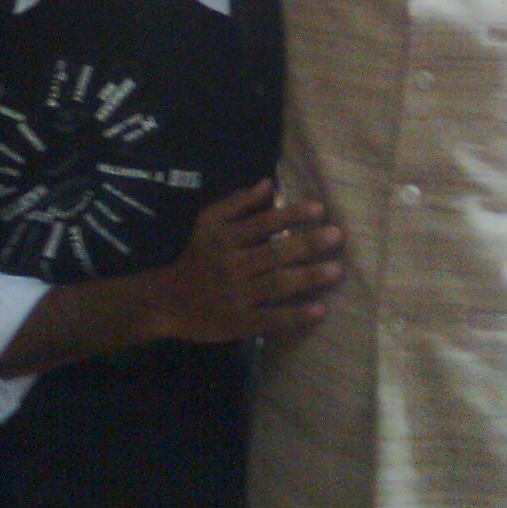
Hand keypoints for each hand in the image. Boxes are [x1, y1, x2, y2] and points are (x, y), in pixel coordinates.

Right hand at [157, 180, 343, 341]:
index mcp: (224, 239)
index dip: (290, 215)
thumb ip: (238, 203)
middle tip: (337, 236)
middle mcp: (231, 266)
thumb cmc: (197, 256)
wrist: (170, 302)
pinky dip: (294, 315)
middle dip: (306, 244)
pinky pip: (270, 319)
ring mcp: (236, 297)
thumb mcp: (207, 222)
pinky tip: (319, 310)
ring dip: (307, 277)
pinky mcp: (240, 323)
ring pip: (276, 285)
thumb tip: (270, 184)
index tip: (320, 209)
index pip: (262, 224)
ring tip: (336, 270)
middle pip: (273, 254)